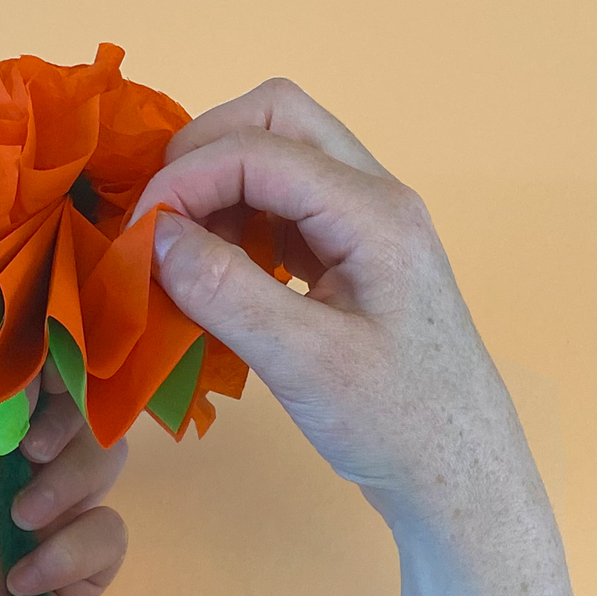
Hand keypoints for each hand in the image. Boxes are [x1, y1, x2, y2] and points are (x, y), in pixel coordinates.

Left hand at [0, 370, 127, 595]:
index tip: (52, 368)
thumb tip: (24, 369)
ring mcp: (50, 525)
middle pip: (72, 415)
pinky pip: (108, 535)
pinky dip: (72, 553)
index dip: (41, 368)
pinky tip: (26, 585)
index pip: (17, 383)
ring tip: (24, 522)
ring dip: (69, 484)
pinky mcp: (82, 578)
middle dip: (65, 422)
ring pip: (102, 465)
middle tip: (35, 451)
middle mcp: (9, 477)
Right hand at [130, 78, 541, 546]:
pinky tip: (216, 274)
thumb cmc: (397, 425)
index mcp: (374, 213)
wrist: (460, 476)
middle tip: (160, 218)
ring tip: (182, 252)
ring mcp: (365, 225)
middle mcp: (375, 198)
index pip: (261, 149)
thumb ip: (226, 291)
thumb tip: (153, 235)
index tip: (136, 234)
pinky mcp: (352, 256)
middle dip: (205, 152)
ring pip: (281, 155)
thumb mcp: (305, 363)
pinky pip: (285, 206)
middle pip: (278, 118)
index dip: (185, 178)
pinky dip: (238, 221)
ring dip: (221, 186)